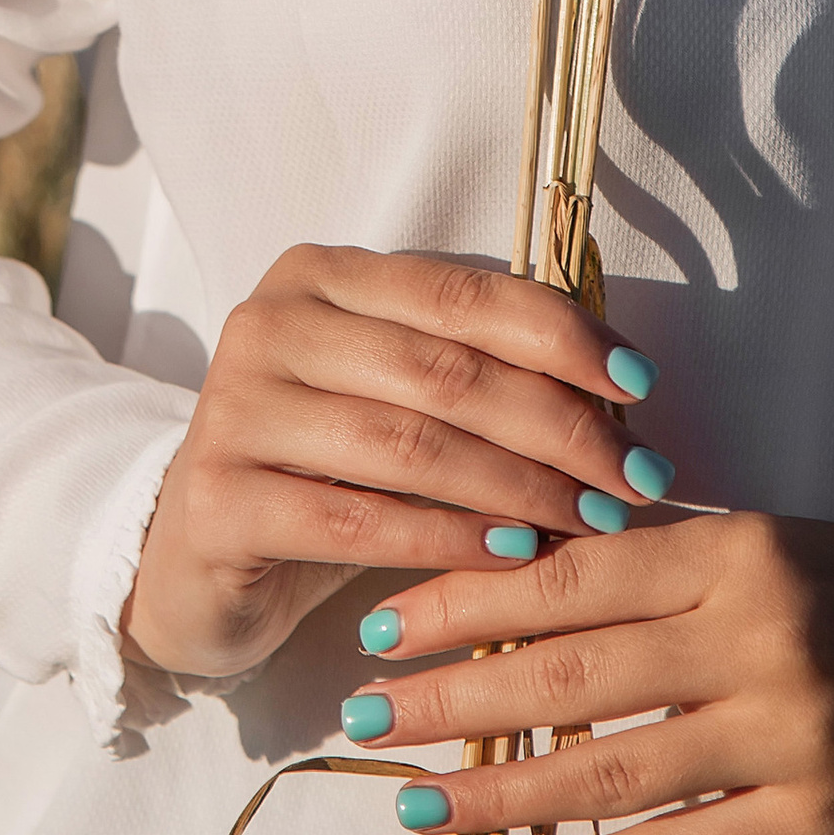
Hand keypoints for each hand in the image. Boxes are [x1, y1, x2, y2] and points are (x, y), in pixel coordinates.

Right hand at [122, 245, 667, 682]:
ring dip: (518, 488)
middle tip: (633, 477)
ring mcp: (234, 411)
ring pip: (408, 445)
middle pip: (443, 371)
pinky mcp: (220, 500)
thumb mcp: (392, 402)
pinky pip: (359, 520)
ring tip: (590, 520)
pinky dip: (449, 539)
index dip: (558, 336)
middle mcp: (267, 326)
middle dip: (556, 426)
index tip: (639, 386)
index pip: (459, 291)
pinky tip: (512, 557)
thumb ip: (478, 377)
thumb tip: (621, 396)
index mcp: (318, 277)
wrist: (195, 556)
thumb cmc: (322, 471)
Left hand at [341, 516, 833, 834]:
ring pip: (608, 769)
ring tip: (409, 805)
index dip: (465, 599)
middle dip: (446, 698)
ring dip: (496, 794)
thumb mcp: (782, 546)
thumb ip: (669, 562)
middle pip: (566, 671)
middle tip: (356, 717)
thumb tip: (528, 569)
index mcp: (737, 548)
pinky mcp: (822, 821)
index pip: (569, 571)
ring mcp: (788, 734)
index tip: (383, 623)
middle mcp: (755, 634)